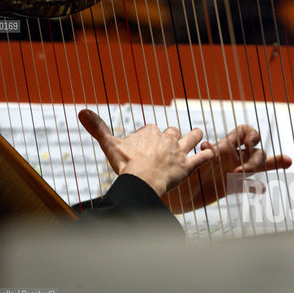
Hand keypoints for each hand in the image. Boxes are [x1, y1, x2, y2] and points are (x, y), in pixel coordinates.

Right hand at [79, 109, 214, 195]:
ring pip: (192, 138)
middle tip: (171, 141)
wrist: (142, 181)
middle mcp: (167, 138)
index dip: (149, 136)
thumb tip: (80, 111)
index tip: (144, 145)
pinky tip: (212, 152)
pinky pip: (203, 157)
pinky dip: (208, 154)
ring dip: (195, 135)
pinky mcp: (188, 166)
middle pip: (172, 132)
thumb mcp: (109, 144)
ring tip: (198, 132)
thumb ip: (97, 128)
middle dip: (172, 135)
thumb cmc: (126, 164)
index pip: (152, 129)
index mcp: (150, 131)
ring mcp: (179, 152)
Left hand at [163, 125, 291, 213]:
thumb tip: (206, 145)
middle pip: (256, 150)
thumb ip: (202, 154)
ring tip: (271, 168)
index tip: (248, 144)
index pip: (244, 132)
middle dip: (257, 159)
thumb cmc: (179, 172)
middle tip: (242, 170)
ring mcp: (232, 172)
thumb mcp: (191, 160)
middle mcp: (231, 157)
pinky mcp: (230, 187)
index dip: (251, 134)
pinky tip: (261, 189)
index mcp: (223, 146)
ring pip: (257, 166)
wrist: (174, 193)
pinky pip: (247, 186)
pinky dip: (255, 187)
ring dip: (266, 165)